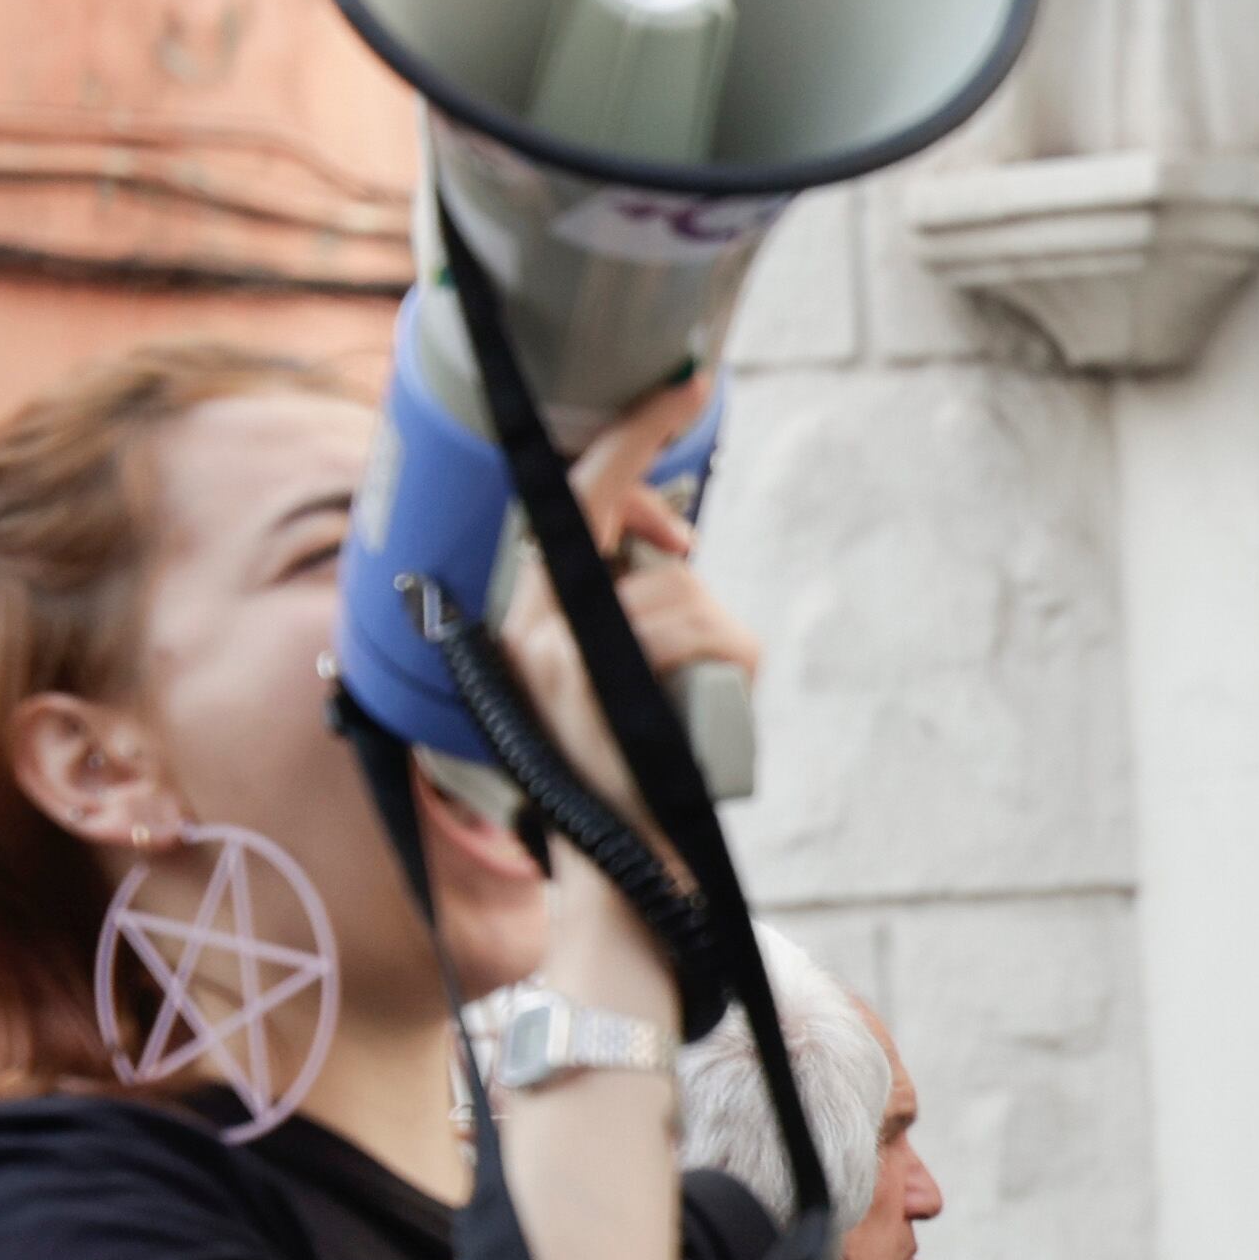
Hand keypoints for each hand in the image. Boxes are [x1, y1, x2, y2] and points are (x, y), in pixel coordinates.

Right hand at [491, 376, 763, 854]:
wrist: (628, 871)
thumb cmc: (641, 773)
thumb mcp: (624, 677)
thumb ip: (627, 616)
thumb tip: (670, 556)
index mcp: (532, 616)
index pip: (565, 495)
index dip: (626, 435)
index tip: (681, 388)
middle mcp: (528, 625)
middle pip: (607, 518)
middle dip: (661, 501)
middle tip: (703, 526)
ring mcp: (556, 653)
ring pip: (673, 589)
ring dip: (722, 630)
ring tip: (716, 689)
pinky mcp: (594, 684)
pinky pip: (686, 628)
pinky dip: (730, 651)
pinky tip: (727, 691)